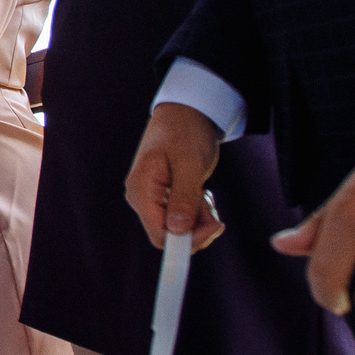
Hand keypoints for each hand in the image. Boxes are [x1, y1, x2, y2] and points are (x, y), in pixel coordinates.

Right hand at [125, 101, 227, 249]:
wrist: (184, 114)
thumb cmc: (185, 132)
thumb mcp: (190, 164)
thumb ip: (184, 198)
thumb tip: (178, 231)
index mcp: (141, 189)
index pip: (159, 235)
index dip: (186, 240)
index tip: (214, 226)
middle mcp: (140, 198)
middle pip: (168, 236)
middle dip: (196, 229)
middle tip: (213, 208)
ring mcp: (148, 198)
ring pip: (176, 229)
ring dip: (198, 220)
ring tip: (205, 195)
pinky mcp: (159, 197)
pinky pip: (177, 219)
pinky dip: (194, 213)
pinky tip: (199, 194)